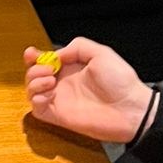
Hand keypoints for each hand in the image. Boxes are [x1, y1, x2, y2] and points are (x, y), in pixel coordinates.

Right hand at [24, 38, 152, 145]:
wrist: (130, 108)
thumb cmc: (121, 82)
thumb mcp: (101, 53)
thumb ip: (78, 46)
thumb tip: (57, 54)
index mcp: (71, 68)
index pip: (44, 61)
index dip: (34, 56)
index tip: (32, 53)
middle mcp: (63, 83)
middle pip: (33, 75)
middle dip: (34, 68)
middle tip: (48, 68)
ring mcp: (60, 100)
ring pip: (31, 91)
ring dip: (34, 82)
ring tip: (50, 79)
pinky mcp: (59, 116)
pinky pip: (37, 109)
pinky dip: (37, 98)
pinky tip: (51, 93)